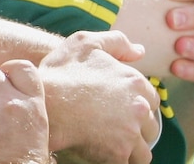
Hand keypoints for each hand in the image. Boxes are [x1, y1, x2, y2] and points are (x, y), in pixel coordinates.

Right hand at [40, 31, 158, 163]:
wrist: (42, 102)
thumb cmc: (60, 72)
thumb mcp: (85, 43)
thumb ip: (117, 42)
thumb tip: (139, 51)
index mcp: (133, 81)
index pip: (150, 98)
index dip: (134, 102)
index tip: (118, 106)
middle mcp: (138, 107)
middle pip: (150, 124)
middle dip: (136, 126)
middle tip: (113, 125)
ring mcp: (130, 133)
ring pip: (143, 149)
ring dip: (131, 147)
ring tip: (110, 143)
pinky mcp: (118, 153)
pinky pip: (129, 163)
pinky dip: (119, 160)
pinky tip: (104, 153)